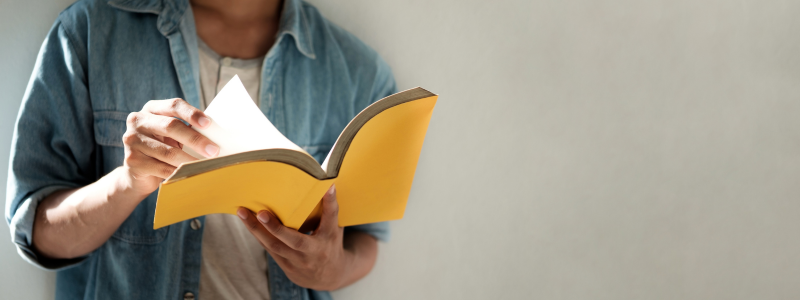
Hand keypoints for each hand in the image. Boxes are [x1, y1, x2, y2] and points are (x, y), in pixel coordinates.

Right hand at [121, 98, 218, 194]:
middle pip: (171, 126)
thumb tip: (217, 133)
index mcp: (151, 109)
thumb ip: (186, 128)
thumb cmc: (162, 149)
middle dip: (196, 139)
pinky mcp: (132, 160)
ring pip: (168, 151)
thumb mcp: (171, 135)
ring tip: (206, 166)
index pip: (173, 105)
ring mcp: (132, 140)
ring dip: (190, 160)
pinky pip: (162, 168)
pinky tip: (190, 175)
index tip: (209, 124)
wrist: (136, 175)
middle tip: (214, 150)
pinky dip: (179, 173)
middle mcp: (138, 121)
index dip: (192, 113)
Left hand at [237, 184, 354, 290]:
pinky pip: (269, 248)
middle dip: (275, 227)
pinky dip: (258, 234)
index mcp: (330, 237)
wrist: (330, 275)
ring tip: (242, 212)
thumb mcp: (334, 227)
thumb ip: (328, 209)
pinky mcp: (286, 266)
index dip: (330, 202)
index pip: (330, 217)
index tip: (328, 186)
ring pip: (274, 246)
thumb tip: (326, 182)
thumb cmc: (330, 243)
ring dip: (256, 229)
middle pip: (294, 240)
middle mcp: (314, 251)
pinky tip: (247, 221)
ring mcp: (298, 261)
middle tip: (261, 212)